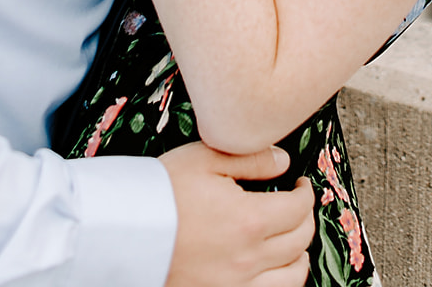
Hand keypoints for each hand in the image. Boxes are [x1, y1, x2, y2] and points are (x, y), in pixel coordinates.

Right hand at [160, 143, 312, 286]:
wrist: (125, 232)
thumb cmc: (162, 192)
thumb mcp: (205, 158)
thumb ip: (251, 158)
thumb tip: (283, 162)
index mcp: (248, 221)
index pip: (299, 209)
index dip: (306, 193)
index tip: (301, 185)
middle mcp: (248, 259)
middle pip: (300, 241)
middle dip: (305, 218)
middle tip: (297, 205)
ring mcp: (236, 285)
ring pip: (292, 278)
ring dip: (299, 256)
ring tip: (291, 239)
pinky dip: (280, 281)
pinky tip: (272, 267)